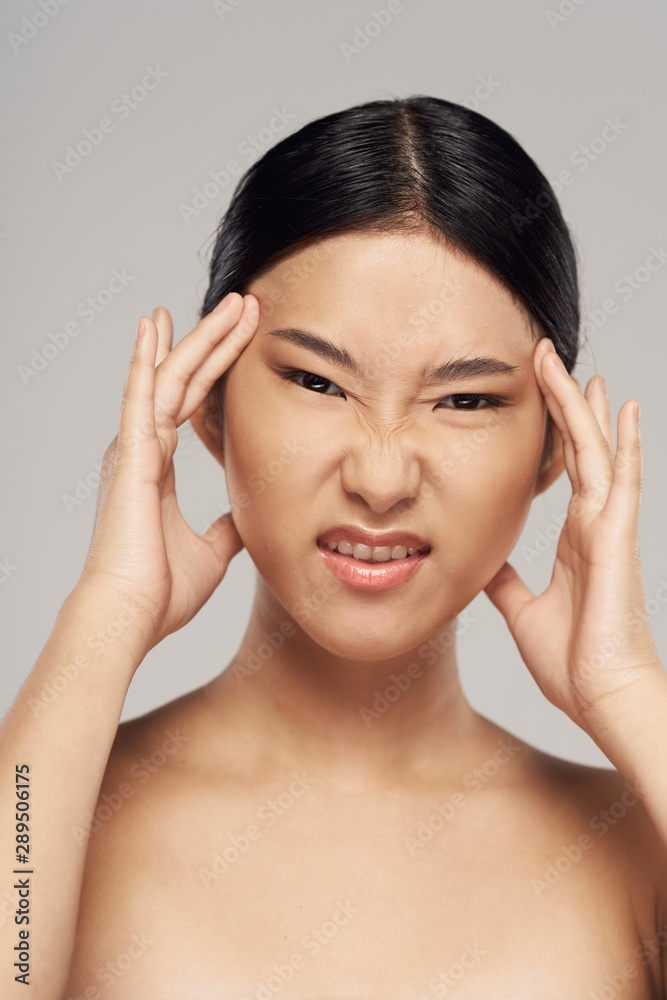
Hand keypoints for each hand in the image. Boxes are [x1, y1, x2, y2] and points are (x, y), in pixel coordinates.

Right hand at [77, 292, 259, 654]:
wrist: (130, 615)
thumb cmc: (160, 592)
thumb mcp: (211, 552)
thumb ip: (226, 528)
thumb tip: (245, 518)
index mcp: (158, 469)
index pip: (194, 404)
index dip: (217, 369)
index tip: (239, 338)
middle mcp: (143, 450)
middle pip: (185, 380)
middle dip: (214, 340)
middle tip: (241, 304)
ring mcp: (135, 449)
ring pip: (171, 378)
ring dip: (201, 339)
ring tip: (228, 303)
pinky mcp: (131, 455)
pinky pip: (142, 396)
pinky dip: (147, 359)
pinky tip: (154, 325)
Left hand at [483, 337, 661, 730]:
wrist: (603, 698)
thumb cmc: (574, 663)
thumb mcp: (523, 611)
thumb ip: (506, 581)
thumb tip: (485, 561)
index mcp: (576, 541)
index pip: (563, 471)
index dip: (552, 433)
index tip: (540, 397)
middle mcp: (595, 526)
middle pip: (578, 451)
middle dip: (562, 405)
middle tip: (547, 359)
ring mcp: (610, 530)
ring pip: (595, 454)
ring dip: (580, 409)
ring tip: (569, 367)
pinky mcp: (617, 541)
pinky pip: (620, 482)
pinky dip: (622, 445)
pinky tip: (621, 409)